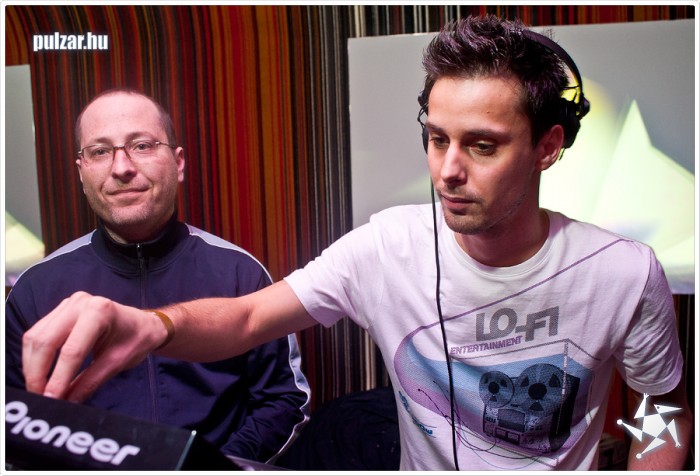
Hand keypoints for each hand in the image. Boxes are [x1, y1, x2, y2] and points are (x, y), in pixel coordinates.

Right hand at [22, 291, 167, 401]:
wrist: (143, 323)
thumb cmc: (137, 339)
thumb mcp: (117, 363)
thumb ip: (89, 383)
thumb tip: (65, 403)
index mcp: (100, 312)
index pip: (72, 350)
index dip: (58, 378)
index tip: (51, 400)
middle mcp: (80, 303)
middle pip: (45, 341)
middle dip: (38, 374)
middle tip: (39, 399)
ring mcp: (68, 304)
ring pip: (35, 337)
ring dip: (31, 366)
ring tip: (37, 390)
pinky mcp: (60, 311)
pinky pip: (37, 334)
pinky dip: (34, 356)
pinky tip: (39, 374)